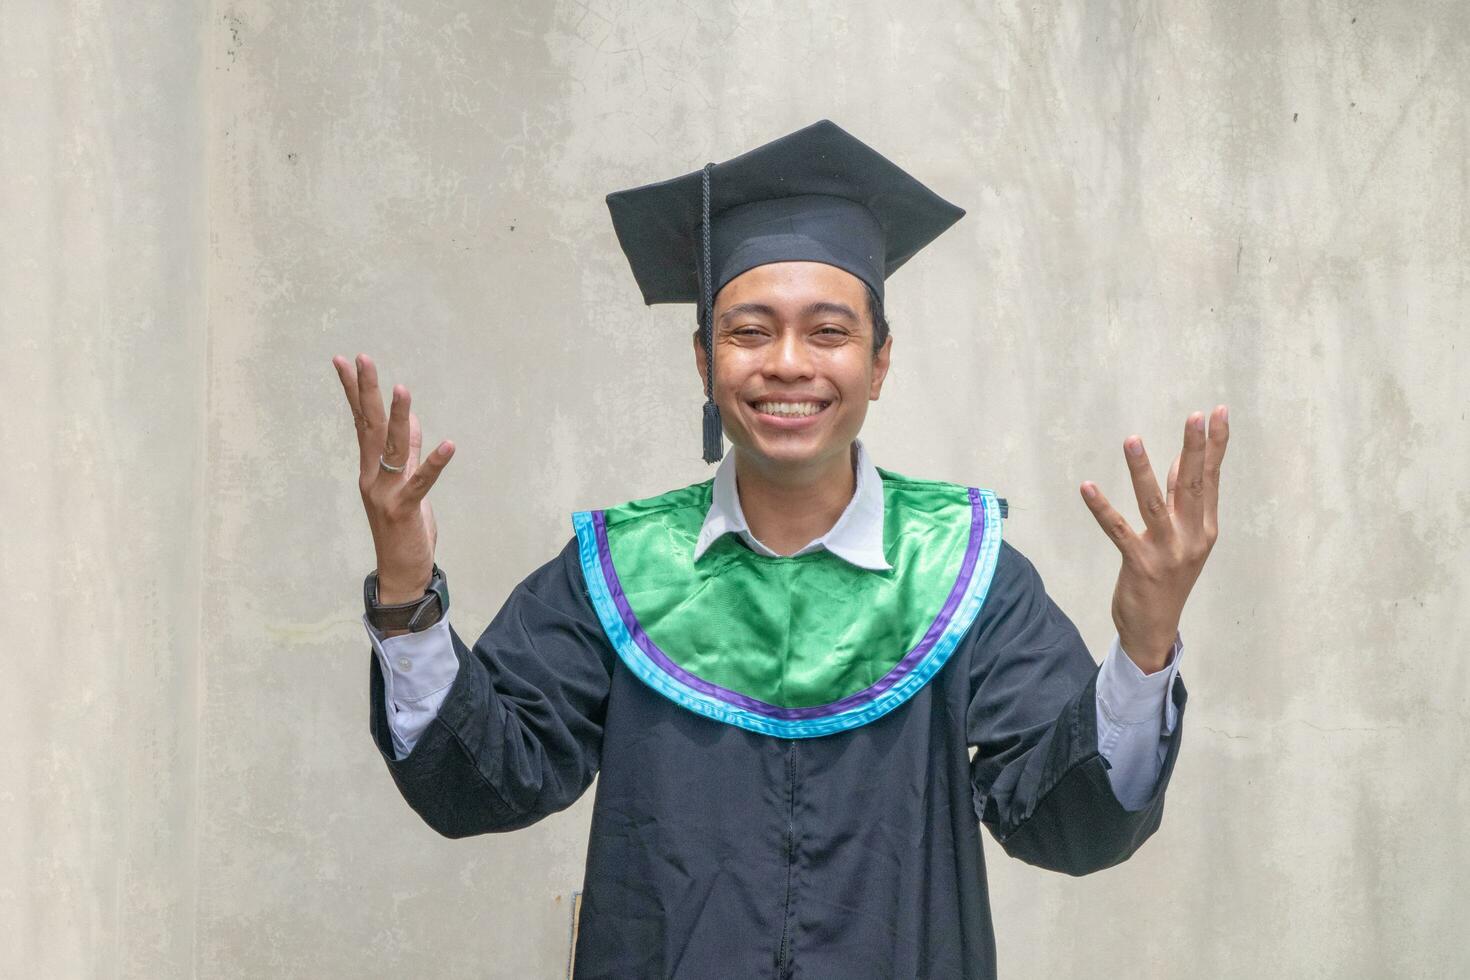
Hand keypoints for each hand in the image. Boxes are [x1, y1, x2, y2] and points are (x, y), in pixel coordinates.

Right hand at [332, 353, 454, 602]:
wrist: (401, 572)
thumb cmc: (403, 528)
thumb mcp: (406, 485)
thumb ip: (408, 454)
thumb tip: (412, 419)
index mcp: (371, 468)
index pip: (361, 422)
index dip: (354, 392)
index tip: (344, 361)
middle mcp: (373, 477)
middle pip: (369, 426)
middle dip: (365, 391)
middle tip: (362, 358)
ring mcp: (386, 492)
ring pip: (393, 448)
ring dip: (399, 417)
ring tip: (402, 387)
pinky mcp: (405, 508)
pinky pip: (422, 482)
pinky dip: (435, 463)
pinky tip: (449, 445)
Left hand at [1080, 405, 1229, 672]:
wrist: (1155, 628)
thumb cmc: (1168, 575)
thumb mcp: (1184, 537)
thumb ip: (1181, 499)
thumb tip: (1181, 460)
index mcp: (1204, 527)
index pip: (1211, 478)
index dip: (1215, 445)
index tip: (1219, 412)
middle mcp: (1191, 536)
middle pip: (1192, 485)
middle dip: (1194, 449)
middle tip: (1195, 415)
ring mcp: (1167, 551)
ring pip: (1153, 504)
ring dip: (1141, 471)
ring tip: (1132, 440)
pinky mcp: (1139, 564)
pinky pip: (1118, 530)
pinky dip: (1102, 508)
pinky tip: (1087, 487)